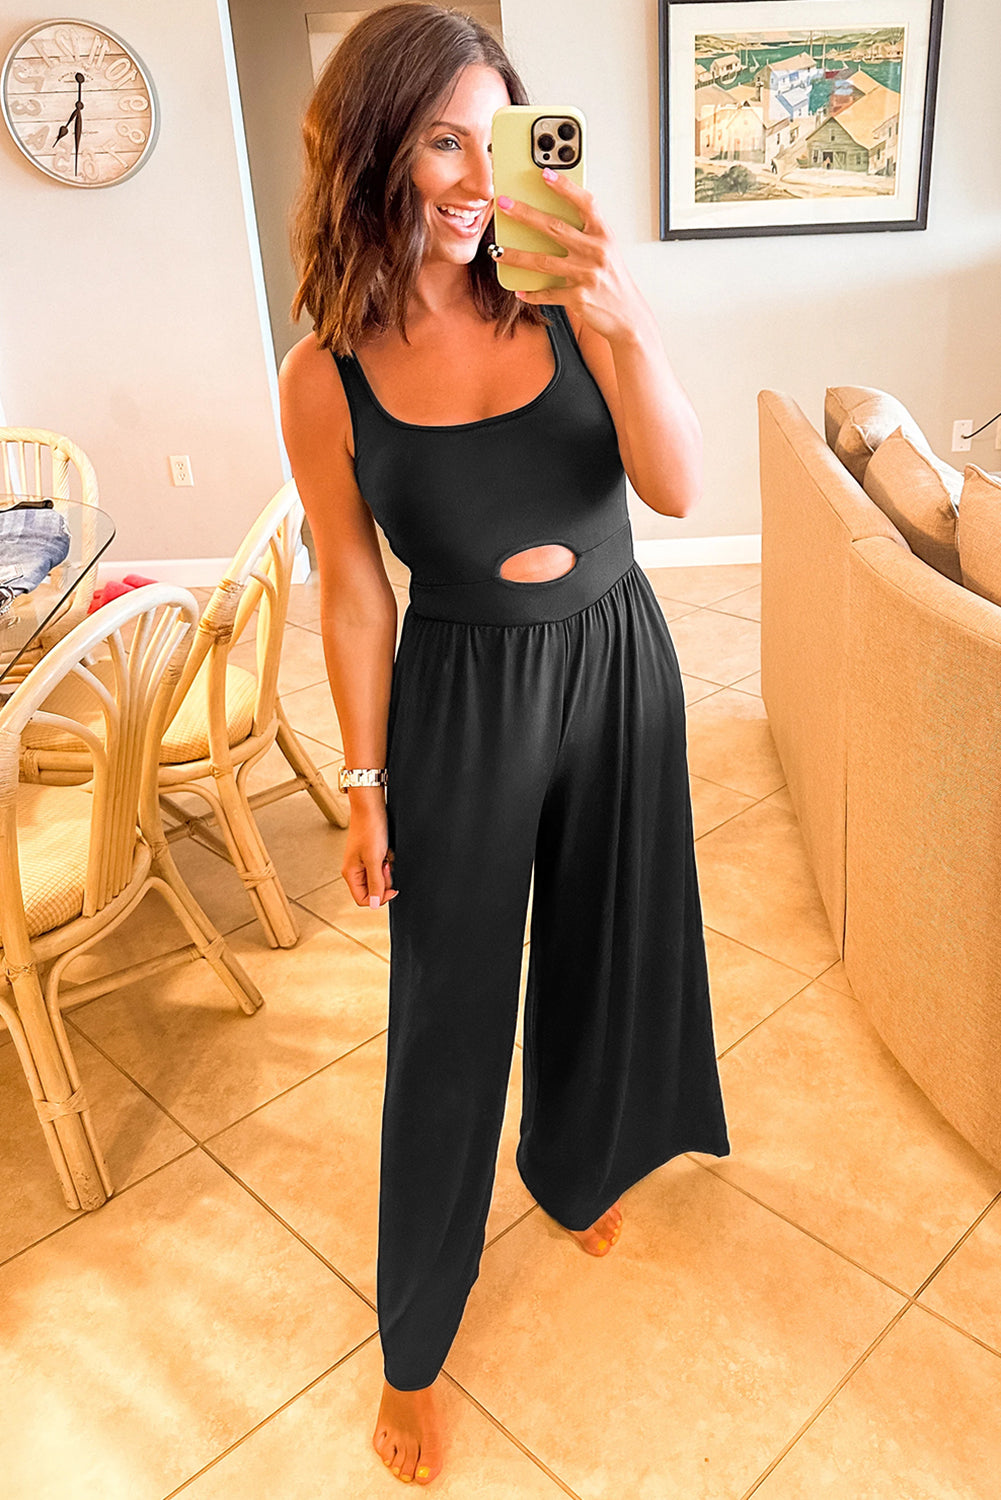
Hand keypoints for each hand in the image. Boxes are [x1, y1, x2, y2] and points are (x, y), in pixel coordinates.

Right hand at [342, 808, 397, 908]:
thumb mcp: (374, 859)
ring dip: (386, 869)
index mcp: (350, 873)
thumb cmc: (369, 828)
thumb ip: (375, 883)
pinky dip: (387, 860)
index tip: (392, 888)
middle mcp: (355, 870)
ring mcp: (362, 862)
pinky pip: (382, 866)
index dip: (379, 897)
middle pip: (373, 889)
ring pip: (379, 877)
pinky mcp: (370, 854)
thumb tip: (374, 904)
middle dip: (384, 879)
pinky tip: (387, 851)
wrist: (371, 807)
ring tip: (386, 855)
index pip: (363, 899)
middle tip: (386, 864)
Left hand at [495, 168, 646, 343]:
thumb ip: (585, 235)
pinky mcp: (578, 297)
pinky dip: (532, 294)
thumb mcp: (607, 251)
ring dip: (516, 255)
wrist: (628, 315)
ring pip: (543, 261)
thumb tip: (549, 222)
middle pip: (554, 228)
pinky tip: (519, 290)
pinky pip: (548, 293)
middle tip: (504, 204)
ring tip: (497, 251)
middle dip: (525, 214)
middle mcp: (595, 252)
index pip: (584, 203)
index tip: (545, 173)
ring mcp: (585, 275)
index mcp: (603, 235)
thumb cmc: (614, 280)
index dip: (565, 187)